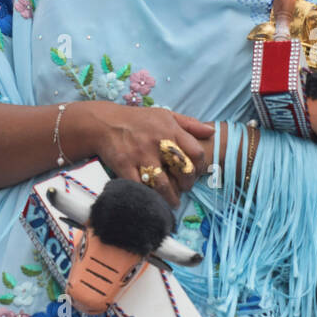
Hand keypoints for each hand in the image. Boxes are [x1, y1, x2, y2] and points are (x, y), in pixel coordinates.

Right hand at [76, 102, 213, 207]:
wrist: (104, 123)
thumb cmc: (138, 120)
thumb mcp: (165, 115)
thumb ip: (189, 124)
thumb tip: (211, 131)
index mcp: (170, 130)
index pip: (196, 152)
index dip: (200, 167)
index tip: (196, 173)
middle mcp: (157, 143)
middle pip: (182, 170)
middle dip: (187, 184)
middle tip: (185, 188)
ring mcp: (140, 156)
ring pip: (163, 184)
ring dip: (171, 197)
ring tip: (172, 202)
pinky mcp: (125, 167)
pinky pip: (140, 187)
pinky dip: (148, 196)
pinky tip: (153, 200)